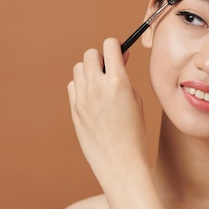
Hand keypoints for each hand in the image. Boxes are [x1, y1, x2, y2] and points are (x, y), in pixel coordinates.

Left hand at [67, 38, 148, 184]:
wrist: (120, 163)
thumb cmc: (134, 133)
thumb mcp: (136, 101)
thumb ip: (125, 77)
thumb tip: (119, 58)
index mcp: (118, 81)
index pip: (109, 45)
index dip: (115, 47)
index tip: (119, 54)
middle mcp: (97, 86)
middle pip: (90, 54)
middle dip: (101, 58)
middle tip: (109, 70)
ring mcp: (82, 98)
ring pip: (78, 68)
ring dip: (89, 70)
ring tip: (100, 85)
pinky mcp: (73, 109)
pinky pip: (72, 85)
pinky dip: (80, 86)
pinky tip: (91, 98)